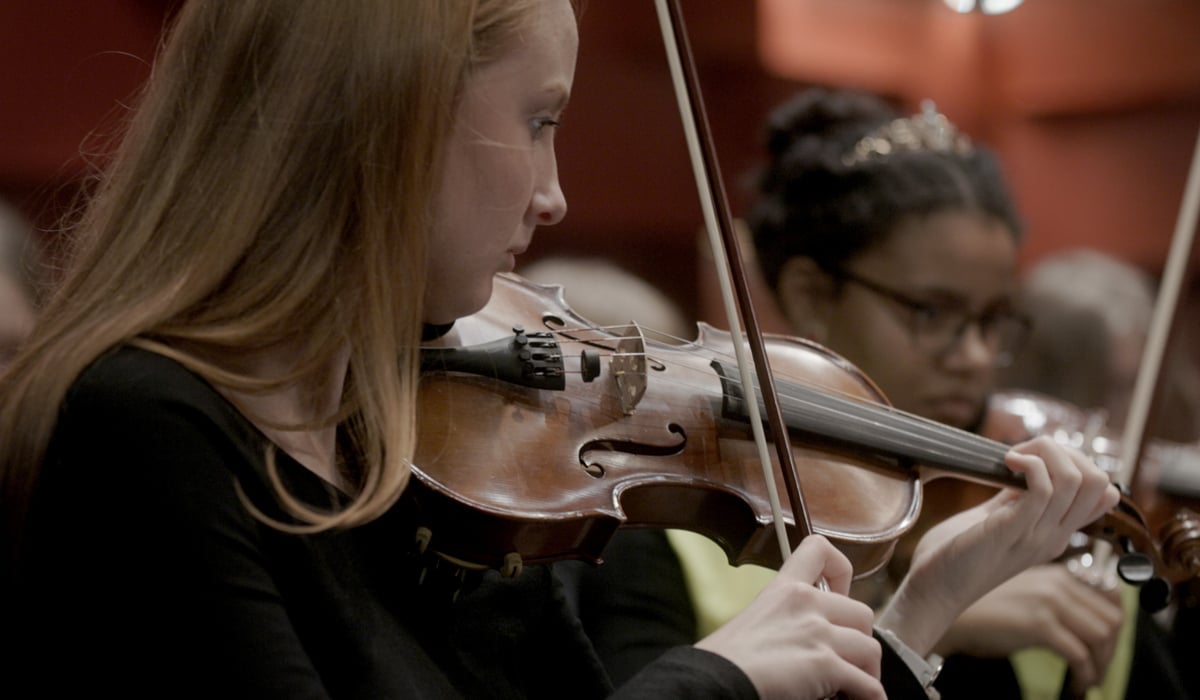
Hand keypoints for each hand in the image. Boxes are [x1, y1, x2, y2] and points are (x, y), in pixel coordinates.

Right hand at [697, 535, 885, 699]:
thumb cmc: (725, 658)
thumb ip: (784, 618)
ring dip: (868, 671)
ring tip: (854, 685)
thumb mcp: (754, 619)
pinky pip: (868, 685)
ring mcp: (817, 633)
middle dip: (860, 639)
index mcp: (784, 588)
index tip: (841, 594)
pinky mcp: (825, 664)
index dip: (841, 570)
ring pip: (871, 649)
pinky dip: (871, 697)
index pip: (819, 549)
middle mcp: (806, 604)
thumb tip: (802, 642)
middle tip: (847, 657)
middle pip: (862, 612)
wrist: (716, 678)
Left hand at [877, 436, 1119, 655]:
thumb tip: (1029, 466)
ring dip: (1045, 452)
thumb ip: (1015, 498)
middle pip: (1099, 482)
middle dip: (1064, 451)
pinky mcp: (1012, 531)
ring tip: (1012, 456)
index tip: (1038, 458)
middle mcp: (1054, 536)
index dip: (1077, 462)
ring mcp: (1037, 535)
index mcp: (1054, 532)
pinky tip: (1006, 462)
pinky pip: (1043, 488)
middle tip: (1023, 453)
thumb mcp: (996, 520)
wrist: (934, 589)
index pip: (1103, 494)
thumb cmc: (957, 553)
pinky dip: (1029, 463)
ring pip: (1076, 479)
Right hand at [937, 564, 1124, 693]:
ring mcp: (1050, 603)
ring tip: (1089, 678)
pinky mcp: (1040, 626)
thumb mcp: (1022, 592)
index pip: (1110, 593)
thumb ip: (1051, 598)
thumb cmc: (980, 606)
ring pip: (1103, 636)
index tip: (1108, 641)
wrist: (947, 611)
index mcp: (1056, 572)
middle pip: (1112, 617)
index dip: (1116, 622)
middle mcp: (1058, 583)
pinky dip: (1084, 676)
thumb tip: (1079, 621)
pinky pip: (1080, 656)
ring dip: (1102, 664)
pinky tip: (1076, 684)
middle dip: (1112, 649)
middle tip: (1099, 666)